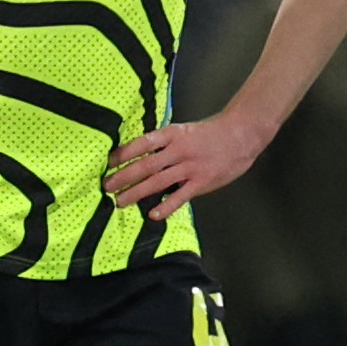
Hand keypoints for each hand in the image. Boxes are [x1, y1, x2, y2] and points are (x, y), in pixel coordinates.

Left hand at [104, 114, 265, 221]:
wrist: (240, 135)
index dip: (123, 154)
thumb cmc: (210, 133)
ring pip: (158, 182)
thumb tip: (141, 155)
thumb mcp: (184, 130)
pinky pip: (180, 196)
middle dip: (123, 176)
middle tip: (106, 186)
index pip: (141, 144)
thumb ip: (165, 143)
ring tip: (120, 201)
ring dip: (137, 192)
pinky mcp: (201, 182)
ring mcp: (190, 167)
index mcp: (172, 134)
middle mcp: (178, 150)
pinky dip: (166, 206)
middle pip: (145, 165)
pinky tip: (153, 215)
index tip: (107, 163)